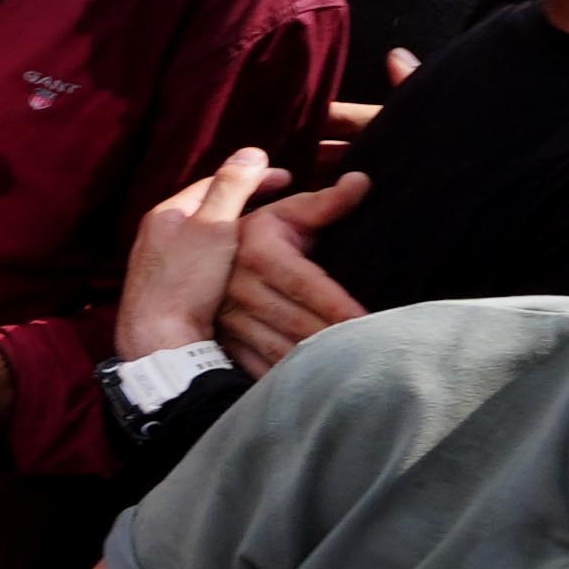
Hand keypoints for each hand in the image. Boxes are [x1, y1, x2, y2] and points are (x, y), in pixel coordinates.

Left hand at [116, 145, 274, 360]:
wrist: (157, 340)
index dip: (253, 177)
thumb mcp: (213, 227)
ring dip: (238, 229)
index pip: (215, 182)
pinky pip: (205, 262)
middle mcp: (159, 236)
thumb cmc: (184, 282)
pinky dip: (228, 256)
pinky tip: (245, 267)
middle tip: (281, 201)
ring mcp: (163, 264)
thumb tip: (251, 152)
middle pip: (210, 208)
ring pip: (208, 236)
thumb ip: (231, 188)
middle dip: (246, 201)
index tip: (287, 176)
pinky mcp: (171, 290)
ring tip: (270, 231)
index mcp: (167, 214)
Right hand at [217, 170, 370, 376]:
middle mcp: (240, 288)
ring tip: (349, 375)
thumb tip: (361, 182)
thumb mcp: (286, 212)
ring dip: (313, 366)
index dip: (338, 306)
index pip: (306, 285)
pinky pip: (259, 367)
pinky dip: (286, 381)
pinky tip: (313, 387)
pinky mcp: (226, 342)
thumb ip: (326, 203)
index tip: (368, 323)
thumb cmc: (255, 233)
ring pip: (279, 350)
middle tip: (370, 355)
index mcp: (258, 253)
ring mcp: (230, 320)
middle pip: (297, 323)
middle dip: (333, 341)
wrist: (199, 259)